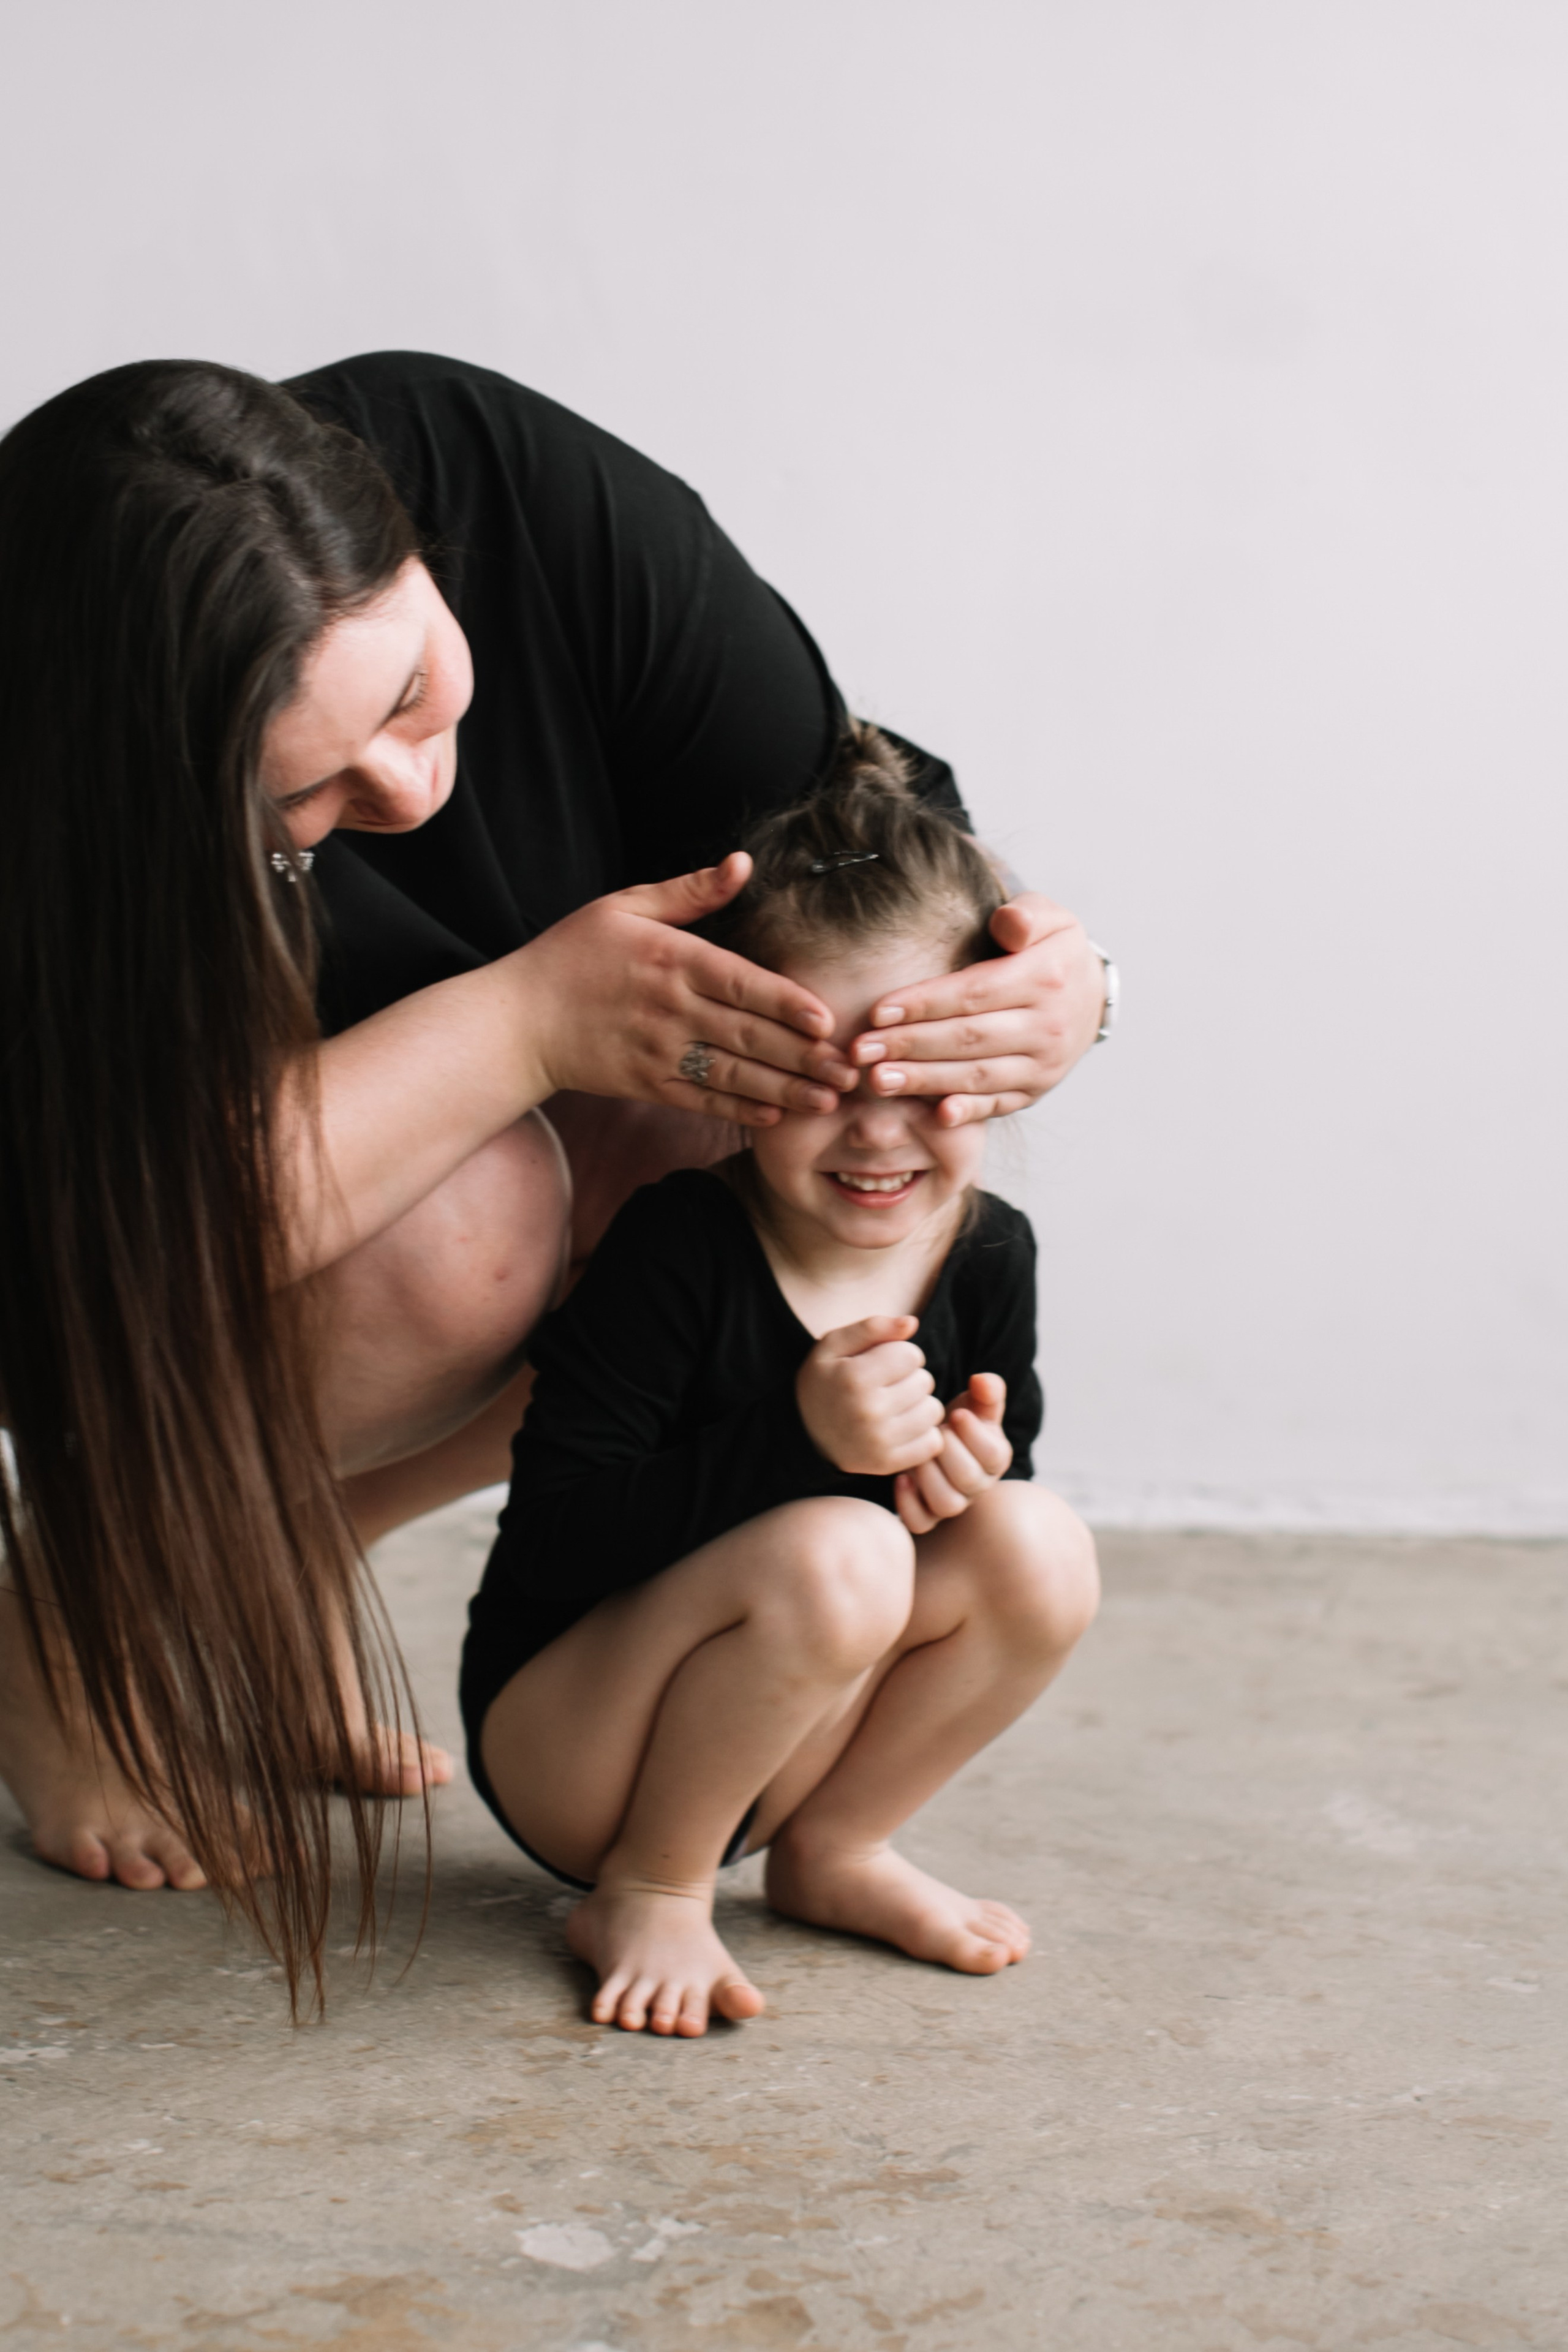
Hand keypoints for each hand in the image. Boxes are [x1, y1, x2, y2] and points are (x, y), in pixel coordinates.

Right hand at [520, 855, 855, 1125]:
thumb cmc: (575, 955)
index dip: (786, 1004)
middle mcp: (670, 1009)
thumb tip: (742, 863)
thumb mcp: (626, 906)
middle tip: (850, 1068)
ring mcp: (659, 1052)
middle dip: (804, 1055)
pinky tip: (777, 1114)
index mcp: (672, 960)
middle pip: (748, 1035)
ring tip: (828, 1098)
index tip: (827, 1019)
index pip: (741, 983)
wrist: (519, 1022)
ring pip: (734, 1074)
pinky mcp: (648, 1085)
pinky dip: (741, 1108)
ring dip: (785, 1089)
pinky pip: (704, 1099)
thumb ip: (690, 892)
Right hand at [795, 1316, 944, 1476]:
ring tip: (897, 1405)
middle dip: (911, 1378)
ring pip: (933, 1410)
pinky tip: (902, 1427)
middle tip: (888, 1386)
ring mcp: (879, 1441)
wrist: (802, 1435)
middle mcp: (868, 1411)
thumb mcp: (833, 1346)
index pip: (912, 1355)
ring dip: (920, 1405)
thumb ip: (872, 1327)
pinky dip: (923, 1433)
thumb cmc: (823, 1383)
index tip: (884, 1363)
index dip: (900, 1353)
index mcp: (854, 1377)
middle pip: (925, 1381)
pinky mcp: (888, 1463)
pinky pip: (932, 1442)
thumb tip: (911, 1323)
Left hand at [847, 892, 1106, 1128]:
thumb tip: (1006, 923)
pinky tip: (936, 1115)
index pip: (974, 993)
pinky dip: (969, 1112)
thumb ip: (1025, 915)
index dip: (923, 1004)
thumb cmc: (1052, 952)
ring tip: (877, 1081)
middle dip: (909, 1045)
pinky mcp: (1036, 1090)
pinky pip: (998, 1104)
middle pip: (968, 1038)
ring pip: (977, 1075)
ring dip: (924, 1081)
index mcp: (1044, 978)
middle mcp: (1047, 1026)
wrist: (1091, 997)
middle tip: (860, 1051)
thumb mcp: (1051, 918)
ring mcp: (1043, 1065)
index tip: (877, 1012)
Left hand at [894, 1373, 1012, 1534]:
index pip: (995, 1456)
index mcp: (994, 1458)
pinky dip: (908, 1503)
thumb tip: (982, 1380)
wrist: (927, 1442)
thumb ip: (985, 1391)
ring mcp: (951, 1503)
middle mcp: (976, 1486)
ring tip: (918, 1452)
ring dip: (930, 1475)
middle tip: (934, 1431)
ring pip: (947, 1504)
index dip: (975, 1435)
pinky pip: (920, 1523)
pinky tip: (901, 1476)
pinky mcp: (925, 1516)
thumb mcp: (973, 1403)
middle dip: (949, 1452)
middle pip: (970, 1481)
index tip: (955, 1414)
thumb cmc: (954, 1423)